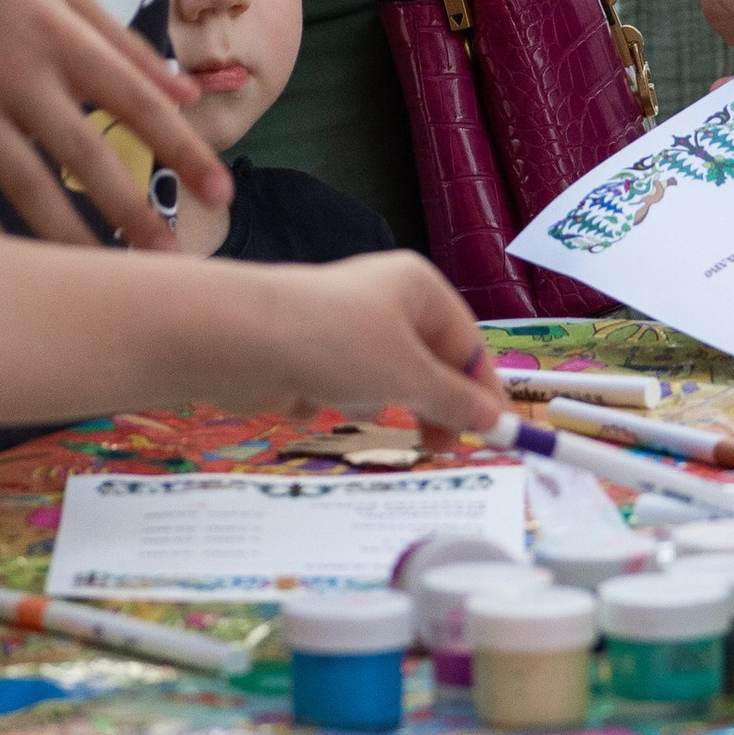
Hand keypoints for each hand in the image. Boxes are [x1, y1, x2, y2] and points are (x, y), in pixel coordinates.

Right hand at [0, 0, 229, 248]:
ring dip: (73, 235)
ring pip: (29, 186)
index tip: (220, 193)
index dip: (183, 150)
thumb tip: (186, 90)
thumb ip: (120, 39)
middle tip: (172, 259)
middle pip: (90, 155)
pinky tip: (23, 257)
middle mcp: (21, 73)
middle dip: (134, 212)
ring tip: (104, 275)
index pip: (139, 102)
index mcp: (62, 34)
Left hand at [234, 253, 505, 433]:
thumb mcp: (411, 376)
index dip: (484, 391)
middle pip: (427, 362)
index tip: (496, 436)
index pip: (468, 342)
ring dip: (374, 399)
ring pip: (382, 379)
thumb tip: (494, 420)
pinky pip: (339, 388)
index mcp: (418, 288)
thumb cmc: (338, 344)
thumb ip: (455, 401)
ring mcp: (342, 327)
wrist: (237, 340)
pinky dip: (333, 400)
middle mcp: (382, 300)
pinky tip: (310, 399)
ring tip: (349, 399)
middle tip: (440, 446)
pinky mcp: (307, 355)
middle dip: (431, 402)